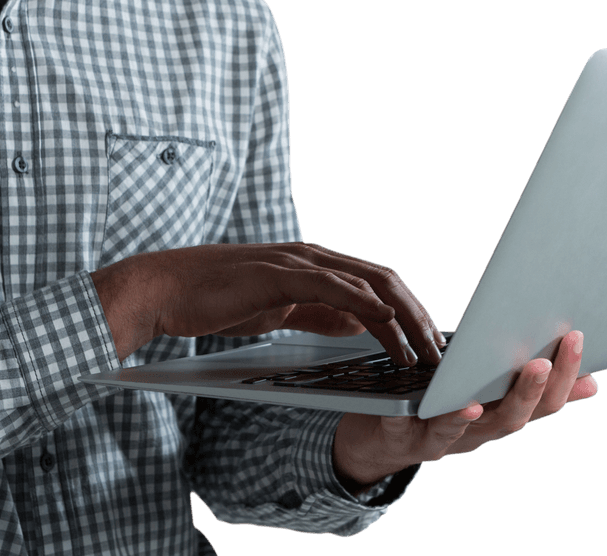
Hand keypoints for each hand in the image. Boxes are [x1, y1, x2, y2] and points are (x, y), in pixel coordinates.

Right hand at [90, 242, 445, 363]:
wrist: (166, 289)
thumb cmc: (215, 300)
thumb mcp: (277, 308)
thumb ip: (316, 311)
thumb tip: (355, 322)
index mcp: (313, 265)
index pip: (375, 284)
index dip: (408, 311)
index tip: (429, 341)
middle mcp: (312, 257)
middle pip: (383, 280)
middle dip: (418, 315)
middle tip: (440, 349)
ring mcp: (297, 262)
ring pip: (368, 283)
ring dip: (403, 316)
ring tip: (424, 348)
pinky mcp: (281, 274)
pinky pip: (334, 287)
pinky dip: (366, 305)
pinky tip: (386, 326)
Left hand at [332, 331, 598, 490]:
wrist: (381, 439)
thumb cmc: (442, 406)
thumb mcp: (488, 395)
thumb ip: (529, 389)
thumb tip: (592, 381)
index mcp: (499, 417)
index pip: (542, 404)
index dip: (564, 377)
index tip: (578, 339)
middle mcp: (475, 434)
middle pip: (509, 420)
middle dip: (528, 392)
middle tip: (542, 363)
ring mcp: (437, 439)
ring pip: (461, 433)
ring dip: (471, 416)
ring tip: (480, 399)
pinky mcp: (398, 434)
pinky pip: (405, 428)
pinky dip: (411, 419)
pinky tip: (418, 408)